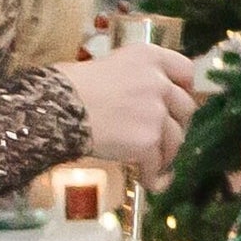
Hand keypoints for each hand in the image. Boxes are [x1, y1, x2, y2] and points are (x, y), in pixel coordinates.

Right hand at [55, 45, 199, 180]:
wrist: (55, 109)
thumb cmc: (68, 86)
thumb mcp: (107, 65)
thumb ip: (134, 76)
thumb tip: (141, 96)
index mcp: (149, 57)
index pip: (185, 70)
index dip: (185, 88)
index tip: (180, 99)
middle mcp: (158, 82)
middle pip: (185, 107)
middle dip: (178, 124)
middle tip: (166, 135)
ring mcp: (155, 113)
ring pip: (176, 139)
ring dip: (168, 153)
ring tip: (157, 163)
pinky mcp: (147, 141)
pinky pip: (157, 164)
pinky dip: (155, 176)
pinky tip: (151, 183)